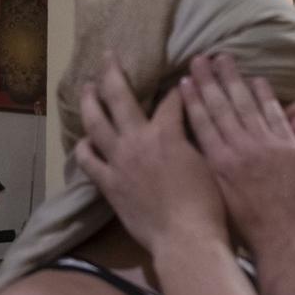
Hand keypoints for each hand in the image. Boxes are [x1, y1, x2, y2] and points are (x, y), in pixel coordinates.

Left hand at [76, 52, 225, 252]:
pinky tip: (84, 141)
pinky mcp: (109, 184)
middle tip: (107, 55)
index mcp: (167, 132)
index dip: (176, 88)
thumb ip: (197, 137)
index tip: (178, 79)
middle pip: (119, 96)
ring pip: (96, 122)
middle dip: (112, 72)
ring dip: (90, 101)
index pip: (171, 100)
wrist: (186, 238)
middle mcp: (138, 140)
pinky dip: (85, 148)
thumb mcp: (210, 162)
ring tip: (86, 87)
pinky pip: (89, 161)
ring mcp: (119, 161)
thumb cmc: (208, 203)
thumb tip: (194, 122)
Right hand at [180, 54, 294, 258]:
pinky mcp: (290, 147)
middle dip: (210, 80)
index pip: (202, 123)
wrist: (287, 240)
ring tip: (224, 58)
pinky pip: (275, 114)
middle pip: (221, 107)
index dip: (193, 99)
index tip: (185, 80)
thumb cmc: (251, 229)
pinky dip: (265, 96)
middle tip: (200, 57)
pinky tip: (257, 80)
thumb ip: (215, 171)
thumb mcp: (222, 199)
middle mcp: (239, 149)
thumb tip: (204, 151)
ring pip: (246, 104)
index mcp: (219, 164)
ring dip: (234, 79)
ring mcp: (266, 145)